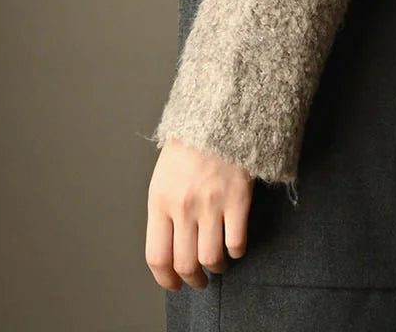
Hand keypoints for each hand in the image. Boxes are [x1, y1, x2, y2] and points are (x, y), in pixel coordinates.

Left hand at [144, 136, 254, 291]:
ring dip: (215, 268)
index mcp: (160, 199)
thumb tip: (169, 245)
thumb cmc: (190, 142)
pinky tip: (234, 244)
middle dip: (192, 279)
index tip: (173, 283)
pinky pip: (237, 242)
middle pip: (185, 263)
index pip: (157, 256)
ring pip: (211, 258)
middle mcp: (184, 206)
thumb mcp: (164, 174)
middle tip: (198, 280)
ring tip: (217, 264)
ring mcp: (212, 204)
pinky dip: (236, 251)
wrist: (220, 112)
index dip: (165, 279)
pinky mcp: (238, 199)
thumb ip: (164, 208)